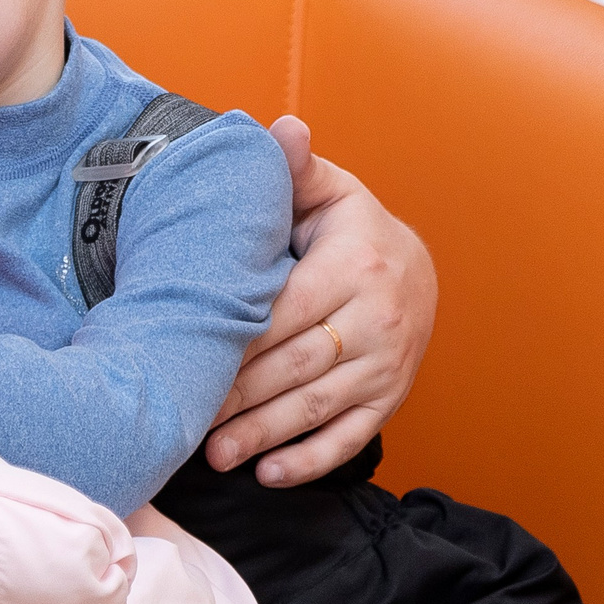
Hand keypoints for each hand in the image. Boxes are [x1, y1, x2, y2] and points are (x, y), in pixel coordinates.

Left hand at [205, 117, 437, 486]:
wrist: (417, 266)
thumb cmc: (349, 228)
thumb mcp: (328, 192)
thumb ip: (294, 170)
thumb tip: (282, 127)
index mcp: (356, 266)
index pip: (286, 311)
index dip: (237, 340)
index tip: (189, 359)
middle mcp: (378, 319)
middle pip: (298, 366)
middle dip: (241, 398)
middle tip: (186, 421)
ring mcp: (388, 364)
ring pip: (321, 406)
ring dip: (266, 436)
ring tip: (214, 456)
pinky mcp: (391, 398)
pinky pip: (352, 436)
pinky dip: (311, 461)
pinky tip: (268, 475)